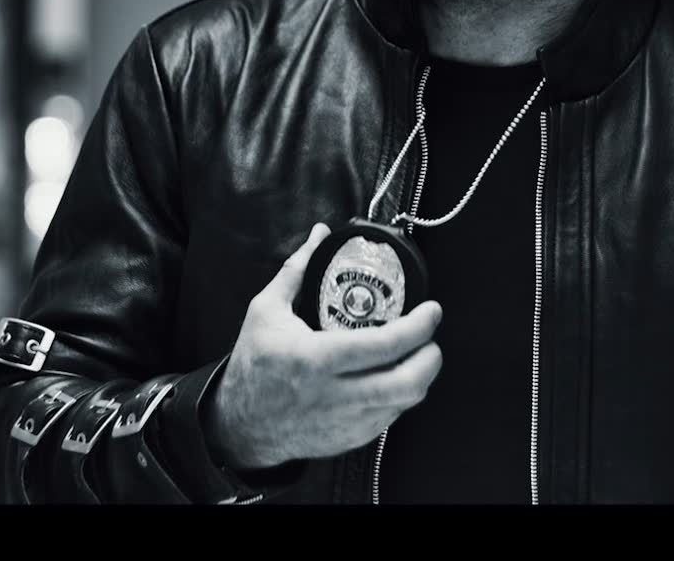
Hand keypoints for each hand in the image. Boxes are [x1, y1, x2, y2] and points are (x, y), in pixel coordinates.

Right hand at [203, 223, 443, 470]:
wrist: (242, 424)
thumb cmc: (254, 365)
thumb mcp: (266, 311)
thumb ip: (297, 270)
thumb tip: (320, 235)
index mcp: (314, 358)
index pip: (382, 346)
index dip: (418, 328)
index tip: (431, 311)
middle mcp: (334, 395)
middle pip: (406, 383)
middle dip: (430, 358)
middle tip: (430, 337)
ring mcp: (345, 422)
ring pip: (405, 404)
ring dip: (421, 377)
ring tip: (418, 355)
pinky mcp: (351, 438)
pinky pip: (391, 417)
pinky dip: (402, 396)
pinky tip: (395, 377)